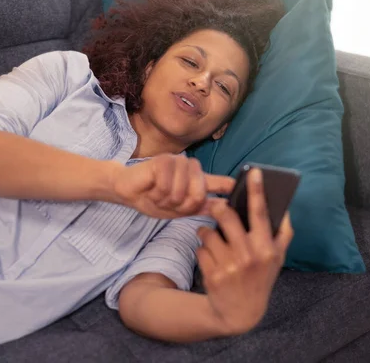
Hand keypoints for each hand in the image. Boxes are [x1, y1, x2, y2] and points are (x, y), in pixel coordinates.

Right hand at [111, 154, 234, 218]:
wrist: (127, 191)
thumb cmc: (152, 199)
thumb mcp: (177, 210)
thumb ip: (198, 206)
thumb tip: (221, 206)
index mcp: (195, 182)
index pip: (217, 182)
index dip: (229, 185)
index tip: (242, 186)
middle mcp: (189, 169)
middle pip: (198, 193)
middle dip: (180, 205)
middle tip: (166, 202)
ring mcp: (177, 162)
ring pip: (181, 191)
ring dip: (165, 199)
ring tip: (157, 194)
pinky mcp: (163, 160)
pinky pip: (167, 185)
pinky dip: (156, 192)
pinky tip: (150, 187)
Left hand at [196, 168, 293, 335]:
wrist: (239, 313)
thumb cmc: (259, 279)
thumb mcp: (277, 259)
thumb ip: (283, 234)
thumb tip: (285, 209)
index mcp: (266, 248)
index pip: (261, 213)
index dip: (257, 190)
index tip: (254, 171)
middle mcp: (249, 255)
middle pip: (226, 217)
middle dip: (218, 208)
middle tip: (217, 207)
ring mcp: (229, 266)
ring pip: (208, 232)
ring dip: (207, 233)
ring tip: (215, 241)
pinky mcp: (212, 274)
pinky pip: (200, 248)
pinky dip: (202, 250)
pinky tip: (211, 259)